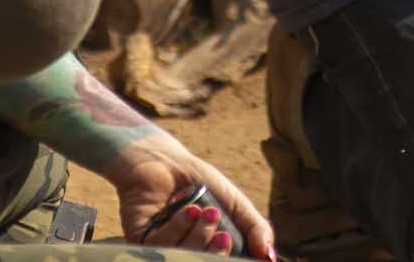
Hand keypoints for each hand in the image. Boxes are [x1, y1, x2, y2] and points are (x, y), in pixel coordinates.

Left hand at [110, 134, 274, 258]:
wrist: (168, 161)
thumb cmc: (201, 183)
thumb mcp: (237, 205)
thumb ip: (257, 230)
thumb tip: (270, 257)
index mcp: (210, 252)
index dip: (228, 258)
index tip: (231, 239)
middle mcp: (188, 255)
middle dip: (216, 252)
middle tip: (222, 233)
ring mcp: (165, 252)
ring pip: (184, 257)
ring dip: (198, 235)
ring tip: (201, 209)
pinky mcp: (142, 243)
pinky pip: (162, 246)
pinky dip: (178, 226)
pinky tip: (187, 208)